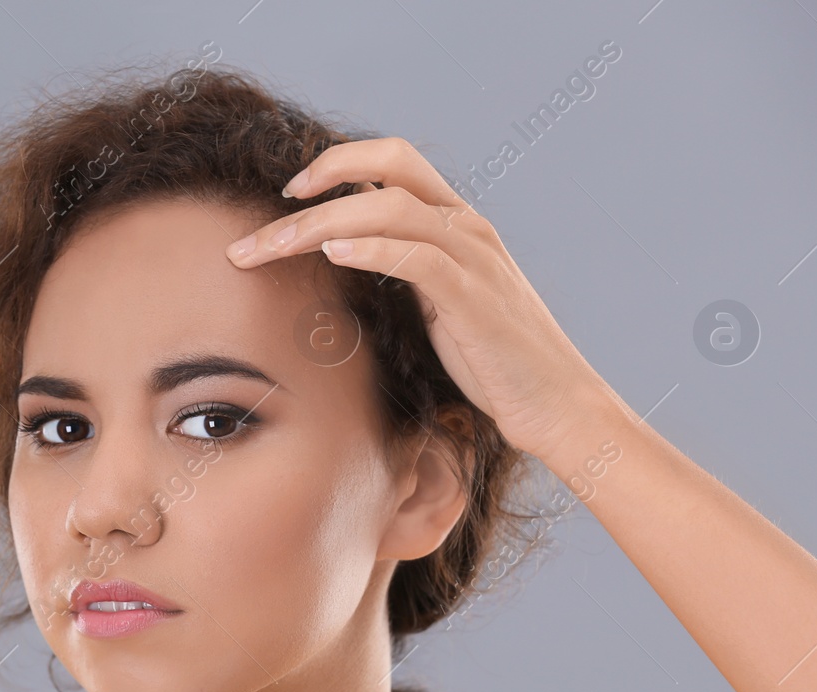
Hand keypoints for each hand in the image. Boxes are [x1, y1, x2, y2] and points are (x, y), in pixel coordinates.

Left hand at [224, 136, 613, 459]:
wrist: (557, 406)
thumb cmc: (494, 363)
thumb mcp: (439, 304)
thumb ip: (404, 271)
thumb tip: (345, 260)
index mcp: (458, 224)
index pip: (396, 161)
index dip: (340, 162)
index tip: (290, 194)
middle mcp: (468, 228)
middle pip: (388, 170)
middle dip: (316, 188)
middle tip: (259, 230)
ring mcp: (475, 260)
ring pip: (392, 209)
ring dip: (321, 223)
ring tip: (272, 248)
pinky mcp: (475, 300)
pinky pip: (419, 258)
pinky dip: (372, 249)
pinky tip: (333, 255)